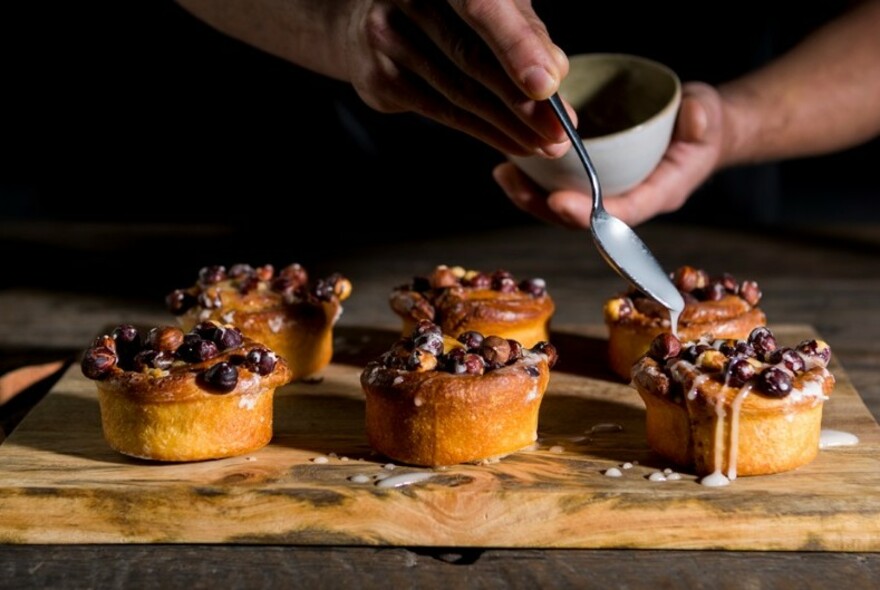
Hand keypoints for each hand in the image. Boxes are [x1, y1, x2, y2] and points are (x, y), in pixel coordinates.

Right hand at [342, 0, 570, 155]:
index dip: (518, 46)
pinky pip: (442, 112)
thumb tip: (556, 70)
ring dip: (508, 126)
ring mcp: (387, 38)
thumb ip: (522, 28)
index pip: (484, 8)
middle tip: (560, 132)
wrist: (363, 21)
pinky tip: (513, 143)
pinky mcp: (379, 77)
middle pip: (473, 59)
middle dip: (523, 103)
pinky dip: (484, 132)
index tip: (547, 85)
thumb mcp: (489, 3)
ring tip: (544, 144)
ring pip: (460, 93)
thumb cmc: (443, 9)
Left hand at [494, 81, 725, 227]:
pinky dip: (533, 182)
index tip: (557, 202)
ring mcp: (608, 195)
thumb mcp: (709, 115)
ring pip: (563, 209)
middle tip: (512, 184)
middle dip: (543, 207)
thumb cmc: (703, 124)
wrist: (698, 129)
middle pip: (581, 220)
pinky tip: (509, 165)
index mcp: (658, 194)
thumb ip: (703, 118)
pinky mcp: (593, 183)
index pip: (620, 214)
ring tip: (503, 174)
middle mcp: (628, 201)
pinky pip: (559, 190)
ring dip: (530, 196)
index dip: (587, 214)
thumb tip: (696, 119)